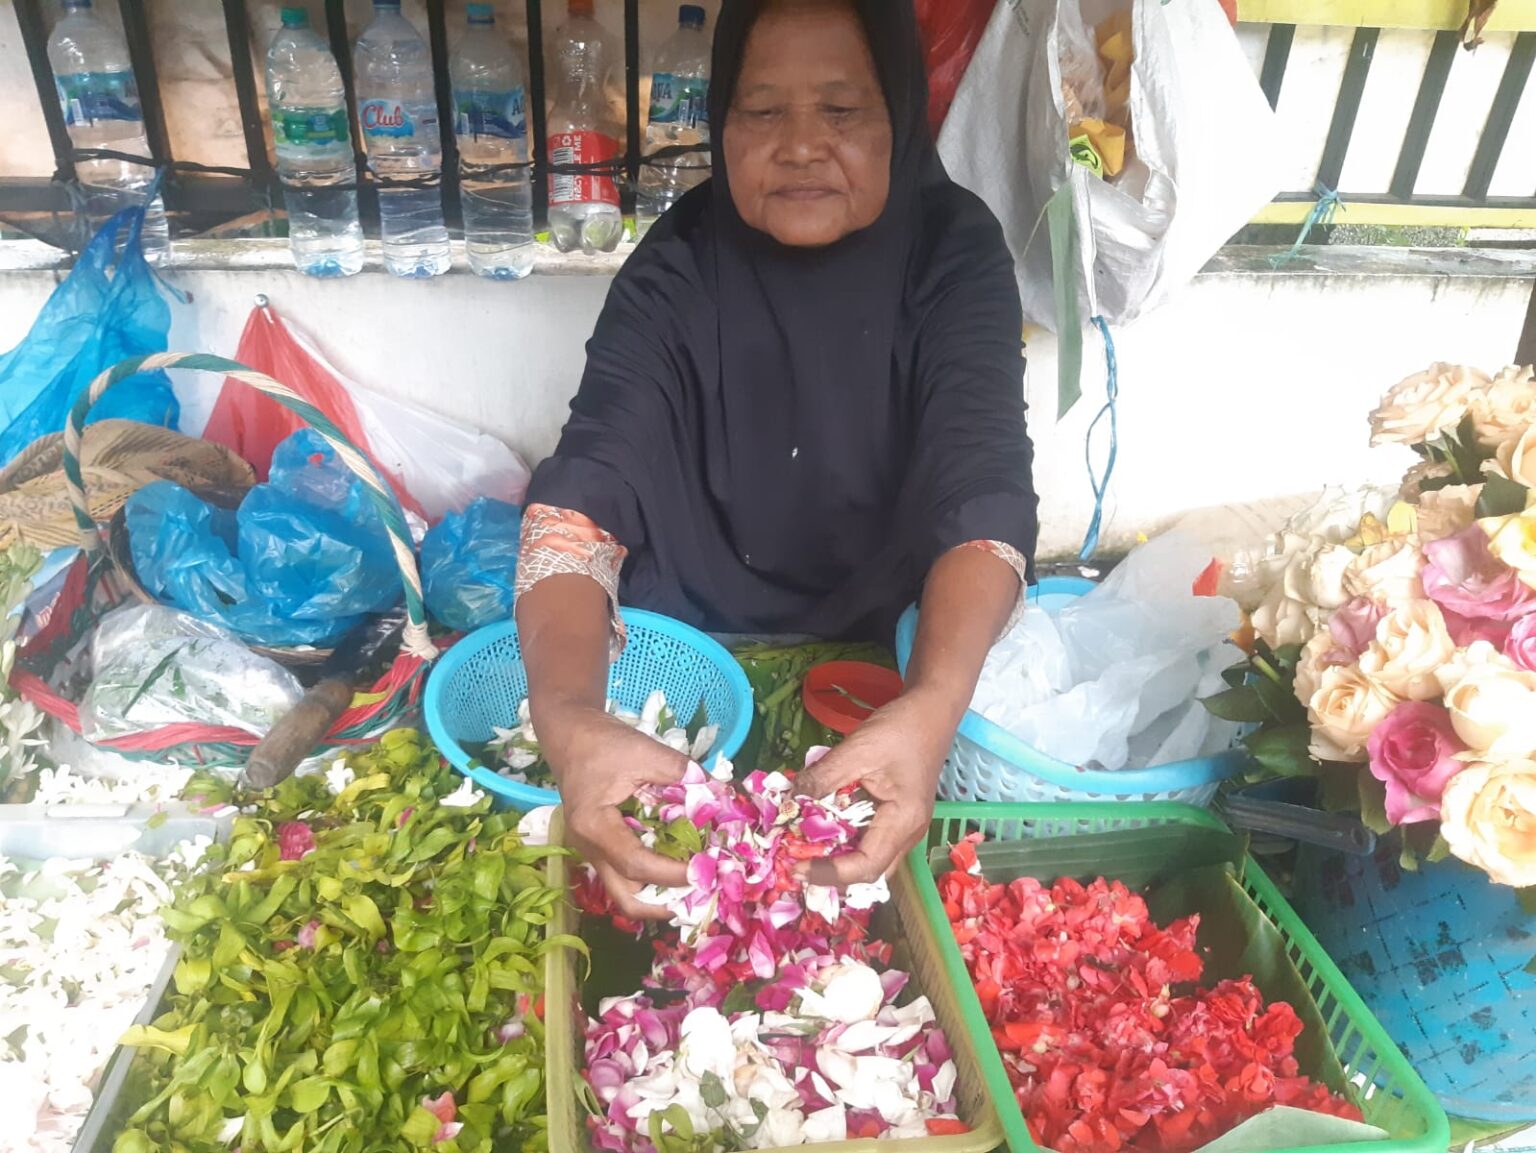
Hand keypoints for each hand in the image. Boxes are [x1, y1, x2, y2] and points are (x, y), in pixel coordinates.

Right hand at [539, 704, 689, 919]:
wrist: (570, 733)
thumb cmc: (602, 742)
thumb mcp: (646, 751)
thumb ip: (685, 774)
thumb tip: (724, 795)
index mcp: (594, 826)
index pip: (637, 865)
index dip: (674, 873)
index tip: (707, 868)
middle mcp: (589, 848)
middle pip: (626, 899)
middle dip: (665, 905)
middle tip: (702, 893)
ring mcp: (592, 851)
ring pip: (626, 892)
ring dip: (660, 896)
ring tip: (695, 885)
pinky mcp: (600, 847)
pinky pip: (626, 875)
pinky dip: (653, 879)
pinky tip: (679, 866)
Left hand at [792, 688, 954, 888]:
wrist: (931, 711)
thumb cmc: (901, 729)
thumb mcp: (858, 749)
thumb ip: (823, 777)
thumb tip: (789, 801)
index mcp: (903, 821)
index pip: (865, 867)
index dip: (828, 873)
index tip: (794, 866)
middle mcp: (907, 834)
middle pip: (869, 872)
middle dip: (830, 875)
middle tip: (793, 864)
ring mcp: (904, 827)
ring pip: (869, 859)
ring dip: (836, 860)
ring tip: (801, 851)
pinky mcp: (896, 817)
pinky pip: (869, 840)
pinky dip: (843, 841)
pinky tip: (820, 829)